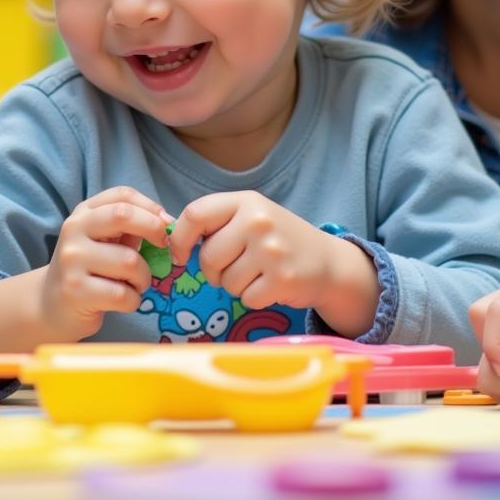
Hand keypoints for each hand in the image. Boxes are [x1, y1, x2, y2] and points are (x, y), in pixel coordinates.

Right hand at [40, 186, 172, 339]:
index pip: (122, 195)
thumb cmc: (89, 270)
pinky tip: (125, 301)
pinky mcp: (75, 290)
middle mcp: (74, 230)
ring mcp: (72, 259)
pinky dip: (133, 300)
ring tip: (137, 284)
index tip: (166, 224)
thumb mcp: (105, 241)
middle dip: (153, 229)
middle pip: (122, 215)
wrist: (51, 306)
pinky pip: (122, 294)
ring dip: (144, 277)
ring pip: (129, 261)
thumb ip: (130, 228)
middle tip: (164, 247)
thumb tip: (166, 222)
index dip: (151, 206)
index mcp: (84, 213)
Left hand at [168, 191, 379, 334]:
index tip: (179, 255)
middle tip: (234, 267)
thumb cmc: (278, 239)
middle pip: (208, 256)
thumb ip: (216, 223)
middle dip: (214, 270)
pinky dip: (254, 297)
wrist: (328, 262)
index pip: (195, 214)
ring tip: (257, 273)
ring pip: (225, 281)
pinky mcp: (282, 280)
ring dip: (235, 285)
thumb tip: (170, 240)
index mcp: (245, 201)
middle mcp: (258, 221)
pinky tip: (270, 285)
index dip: (179, 239)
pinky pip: (246, 298)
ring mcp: (271, 250)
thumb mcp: (250, 217)